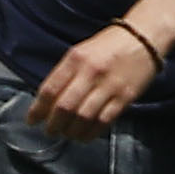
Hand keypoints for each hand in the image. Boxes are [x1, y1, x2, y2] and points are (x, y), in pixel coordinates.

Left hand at [26, 18, 155, 139]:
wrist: (143, 38)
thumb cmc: (109, 45)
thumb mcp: (81, 51)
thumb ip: (65, 74)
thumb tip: (48, 101)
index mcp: (75, 59)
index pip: (50, 89)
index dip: (38, 109)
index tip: (32, 120)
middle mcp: (90, 72)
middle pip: (64, 107)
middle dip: (53, 124)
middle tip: (50, 131)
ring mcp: (108, 86)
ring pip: (83, 118)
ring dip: (71, 132)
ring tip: (67, 134)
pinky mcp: (124, 97)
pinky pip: (103, 122)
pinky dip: (90, 133)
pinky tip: (84, 135)